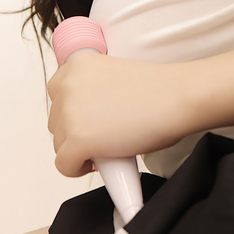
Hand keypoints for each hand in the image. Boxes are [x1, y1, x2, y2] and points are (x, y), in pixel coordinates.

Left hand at [46, 50, 191, 177]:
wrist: (177, 99)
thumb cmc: (159, 90)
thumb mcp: (114, 75)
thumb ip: (92, 90)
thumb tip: (85, 117)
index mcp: (78, 64)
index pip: (57, 93)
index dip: (73, 110)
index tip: (88, 118)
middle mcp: (68, 86)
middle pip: (56, 121)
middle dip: (77, 132)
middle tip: (104, 135)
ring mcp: (70, 114)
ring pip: (59, 145)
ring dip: (79, 150)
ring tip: (107, 147)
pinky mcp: (78, 141)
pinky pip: (64, 165)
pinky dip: (78, 169)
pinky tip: (98, 163)